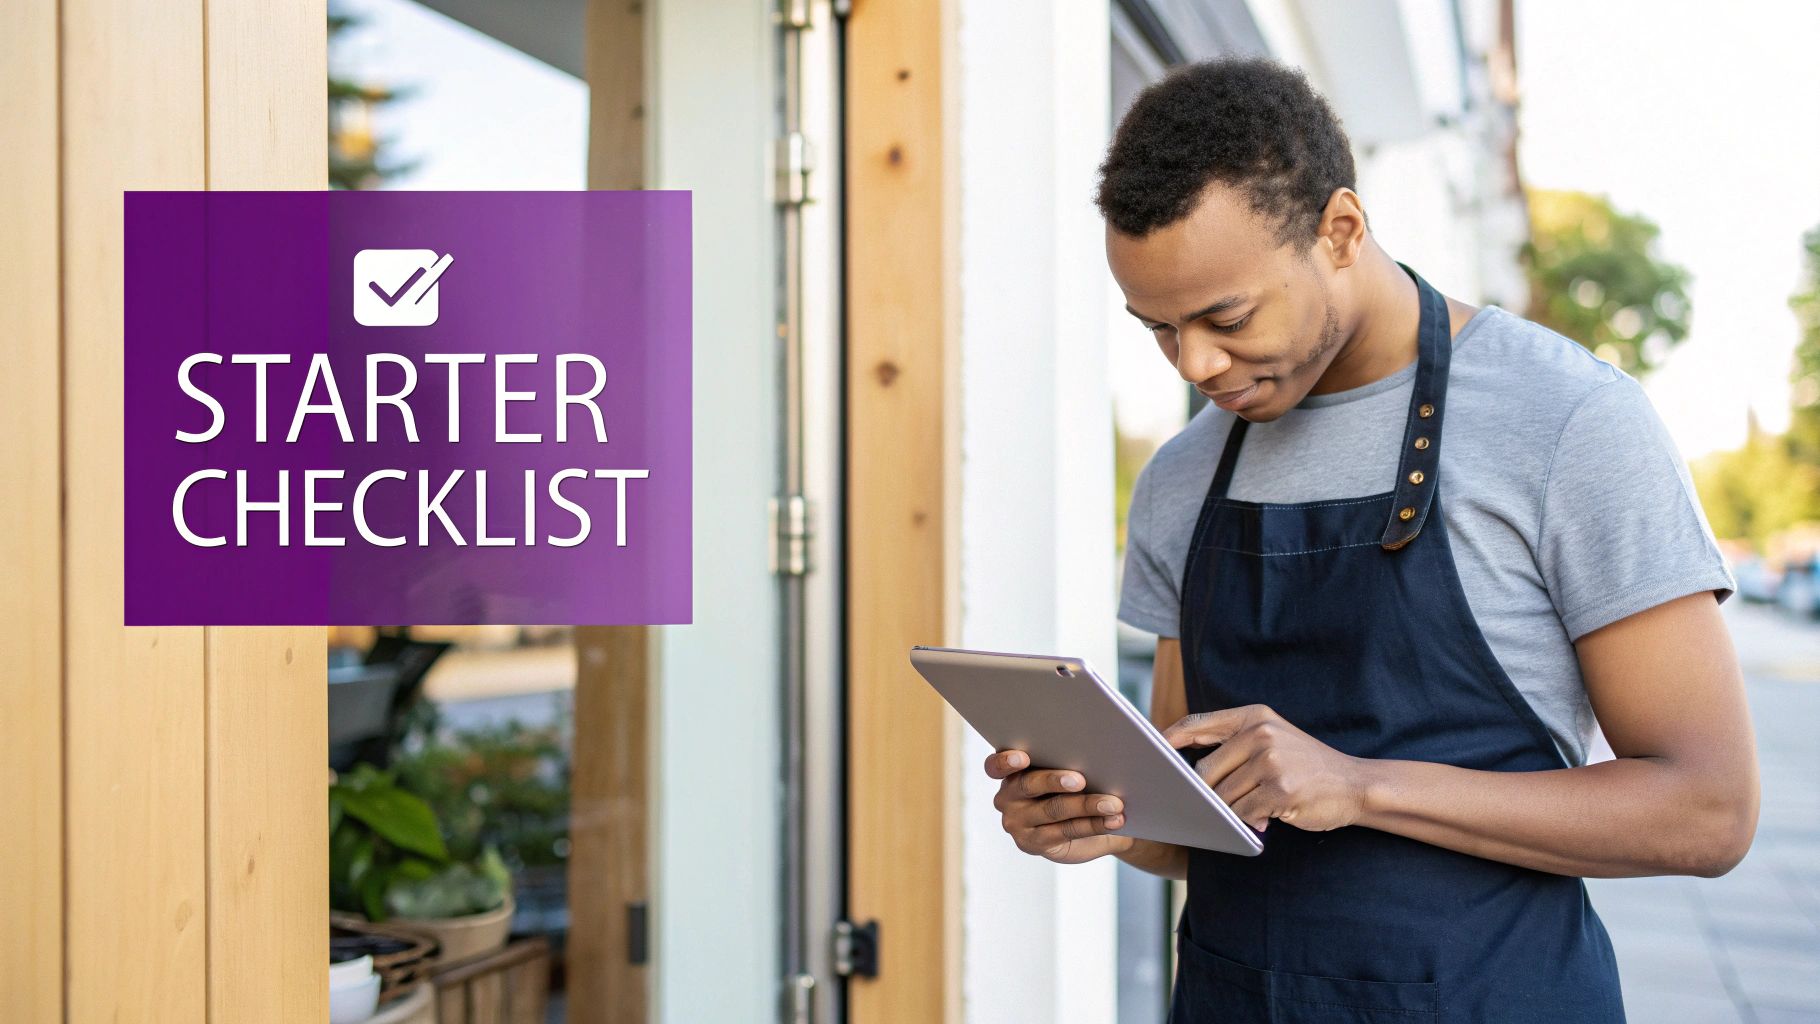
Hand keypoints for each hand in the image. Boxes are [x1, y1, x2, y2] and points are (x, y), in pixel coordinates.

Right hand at [985, 749, 1134, 863]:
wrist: (1097, 821)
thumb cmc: (1082, 782)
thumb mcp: (1075, 763)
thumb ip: (1078, 751)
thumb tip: (1120, 735)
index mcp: (1010, 770)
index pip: (995, 765)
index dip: (1006, 761)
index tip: (1023, 757)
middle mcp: (1007, 797)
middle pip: (1028, 785)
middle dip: (1056, 780)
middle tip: (1081, 779)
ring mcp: (1018, 823)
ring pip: (1053, 810)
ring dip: (1087, 805)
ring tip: (1114, 803)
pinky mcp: (1035, 844)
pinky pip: (1066, 831)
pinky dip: (1093, 824)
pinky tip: (1113, 820)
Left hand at [1163, 704, 1367, 832]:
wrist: (1353, 784)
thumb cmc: (1306, 765)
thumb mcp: (1273, 738)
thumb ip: (1234, 742)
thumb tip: (1186, 762)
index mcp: (1255, 717)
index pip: (1199, 723)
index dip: (1171, 738)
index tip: (1151, 752)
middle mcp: (1261, 734)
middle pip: (1205, 769)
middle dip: (1205, 793)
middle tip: (1206, 805)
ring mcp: (1271, 762)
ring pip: (1223, 796)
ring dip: (1230, 810)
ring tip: (1254, 809)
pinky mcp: (1279, 790)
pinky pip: (1242, 813)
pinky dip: (1247, 821)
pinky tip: (1266, 819)